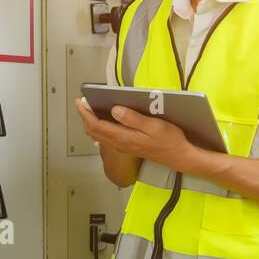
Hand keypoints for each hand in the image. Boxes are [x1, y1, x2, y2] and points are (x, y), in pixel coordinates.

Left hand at [75, 98, 203, 172]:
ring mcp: (122, 146)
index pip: (97, 125)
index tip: (79, 101)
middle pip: (94, 132)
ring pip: (99, 135)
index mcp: (123, 137)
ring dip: (92, 122)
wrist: (179, 157)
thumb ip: (133, 119)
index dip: (85, 113)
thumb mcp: (154, 126)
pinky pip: (106, 137)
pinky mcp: (127, 146)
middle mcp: (119, 144)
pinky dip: (100, 127)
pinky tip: (105, 118)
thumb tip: (114, 110)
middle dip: (85, 117)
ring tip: (91, 108)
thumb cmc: (169, 140)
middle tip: (83, 102)